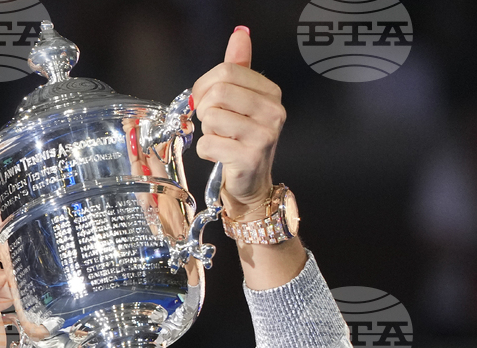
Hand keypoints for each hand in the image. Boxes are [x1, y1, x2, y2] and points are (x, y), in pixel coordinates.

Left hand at [191, 27, 285, 217]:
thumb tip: (239, 34)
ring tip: (220, 138)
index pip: (227, 71)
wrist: (251, 184)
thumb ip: (239, 67)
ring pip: (211, 117)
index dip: (205, 85)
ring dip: (206, 130)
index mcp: (271, 93)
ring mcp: (264, 135)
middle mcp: (273, 111)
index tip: (204, 100)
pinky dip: (206, 151)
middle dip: (204, 108)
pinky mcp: (249, 157)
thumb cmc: (243, 141)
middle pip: (218, 92)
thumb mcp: (242, 101)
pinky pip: (208, 144)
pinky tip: (220, 154)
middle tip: (211, 122)